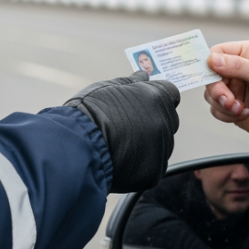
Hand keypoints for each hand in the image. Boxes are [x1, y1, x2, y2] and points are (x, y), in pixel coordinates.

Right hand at [65, 70, 180, 192]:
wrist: (78, 146)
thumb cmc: (89, 113)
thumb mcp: (107, 87)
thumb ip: (132, 82)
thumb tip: (143, 76)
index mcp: (157, 97)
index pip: (170, 93)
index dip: (157, 97)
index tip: (144, 103)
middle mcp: (165, 121)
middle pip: (168, 119)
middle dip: (153, 120)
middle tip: (127, 125)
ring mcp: (162, 148)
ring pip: (161, 144)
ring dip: (148, 143)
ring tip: (120, 143)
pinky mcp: (154, 172)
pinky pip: (153, 165)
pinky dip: (141, 163)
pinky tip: (122, 159)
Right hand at [205, 41, 248, 177]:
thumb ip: (238, 66)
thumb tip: (212, 60)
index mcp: (246, 53)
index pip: (217, 52)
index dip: (209, 64)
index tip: (211, 76)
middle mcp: (237, 70)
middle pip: (209, 75)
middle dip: (217, 89)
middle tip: (228, 99)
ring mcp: (234, 89)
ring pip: (210, 94)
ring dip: (222, 104)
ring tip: (240, 109)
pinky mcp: (232, 107)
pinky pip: (216, 110)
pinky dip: (226, 114)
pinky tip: (244, 114)